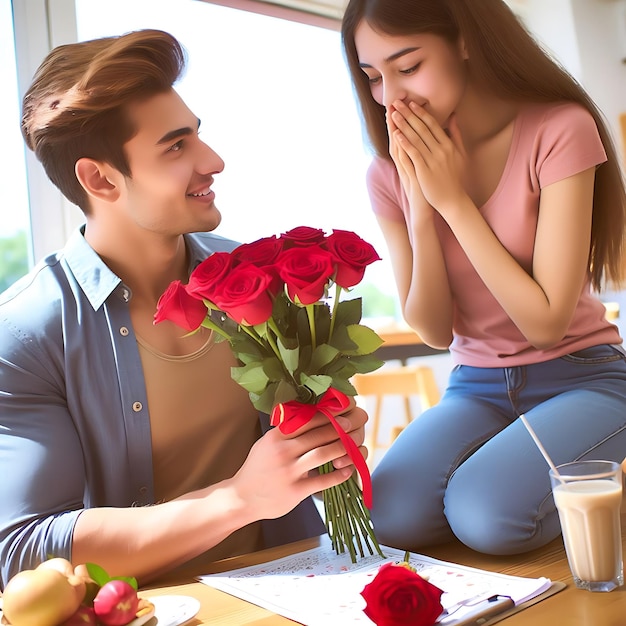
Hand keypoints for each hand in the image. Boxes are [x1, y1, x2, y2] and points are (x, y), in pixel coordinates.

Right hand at [231, 402, 366, 519]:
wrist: (242, 497)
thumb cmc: (258, 467)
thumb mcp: (267, 442)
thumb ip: (286, 430)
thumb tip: (310, 413)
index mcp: (276, 436)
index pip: (306, 419)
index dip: (326, 413)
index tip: (340, 409)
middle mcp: (282, 451)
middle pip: (318, 434)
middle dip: (338, 428)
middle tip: (351, 424)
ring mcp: (289, 471)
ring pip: (322, 454)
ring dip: (342, 448)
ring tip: (353, 444)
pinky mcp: (295, 491)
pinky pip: (322, 481)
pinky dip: (338, 475)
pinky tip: (348, 470)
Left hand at [389, 100, 467, 215]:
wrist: (453, 199)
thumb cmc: (456, 178)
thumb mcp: (460, 154)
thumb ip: (456, 134)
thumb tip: (454, 116)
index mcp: (449, 145)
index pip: (433, 124)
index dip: (421, 113)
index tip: (411, 103)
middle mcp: (442, 150)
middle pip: (422, 128)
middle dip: (408, 114)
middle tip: (397, 102)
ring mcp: (433, 160)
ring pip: (416, 138)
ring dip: (403, 125)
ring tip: (393, 115)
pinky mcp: (425, 170)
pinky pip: (413, 153)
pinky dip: (405, 143)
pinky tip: (396, 134)